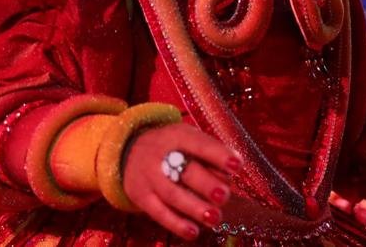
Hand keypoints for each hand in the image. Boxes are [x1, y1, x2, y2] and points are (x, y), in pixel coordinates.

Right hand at [122, 122, 239, 240]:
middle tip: (224, 195)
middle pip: (185, 170)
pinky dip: (177, 224)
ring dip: (195, 208)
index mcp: (176, 135)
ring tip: (215, 217)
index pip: (199, 144)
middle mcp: (159, 154)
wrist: (128, 151)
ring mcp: (148, 176)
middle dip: (206, 185)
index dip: (218, 154)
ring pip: (172, 194)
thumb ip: (208, 153)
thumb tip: (232, 173)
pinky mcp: (140, 196)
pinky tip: (194, 232)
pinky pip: (159, 212)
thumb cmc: (170, 147)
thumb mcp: (186, 138)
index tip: (237, 165)